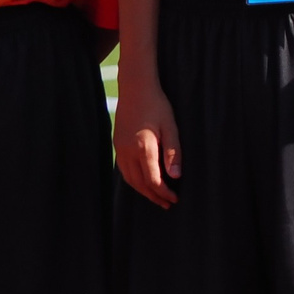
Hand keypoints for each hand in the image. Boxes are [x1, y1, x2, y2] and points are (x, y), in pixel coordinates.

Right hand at [113, 76, 180, 208]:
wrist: (136, 89)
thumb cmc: (157, 106)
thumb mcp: (171, 126)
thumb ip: (173, 152)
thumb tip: (176, 177)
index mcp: (143, 147)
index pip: (153, 180)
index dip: (164, 192)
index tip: (175, 199)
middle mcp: (128, 151)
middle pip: (139, 183)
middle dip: (154, 196)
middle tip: (167, 204)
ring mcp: (120, 149)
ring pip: (129, 179)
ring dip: (143, 191)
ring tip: (156, 197)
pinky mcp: (117, 145)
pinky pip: (124, 170)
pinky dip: (134, 180)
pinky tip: (143, 182)